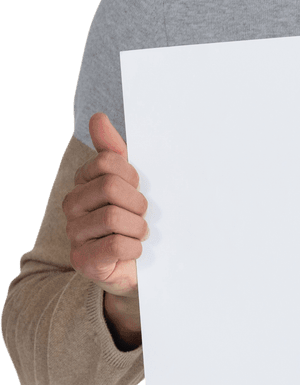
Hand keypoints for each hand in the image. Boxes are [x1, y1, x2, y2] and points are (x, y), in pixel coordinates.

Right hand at [63, 112, 148, 296]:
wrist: (133, 266)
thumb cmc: (130, 220)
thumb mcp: (128, 183)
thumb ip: (113, 151)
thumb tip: (97, 117)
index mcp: (82, 183)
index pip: (107, 162)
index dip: (132, 176)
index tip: (137, 190)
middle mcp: (72, 206)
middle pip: (111, 187)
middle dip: (137, 202)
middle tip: (141, 216)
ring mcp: (74, 234)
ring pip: (114, 217)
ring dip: (138, 227)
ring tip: (138, 234)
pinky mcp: (83, 260)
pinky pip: (116, 245)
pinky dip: (134, 247)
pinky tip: (134, 250)